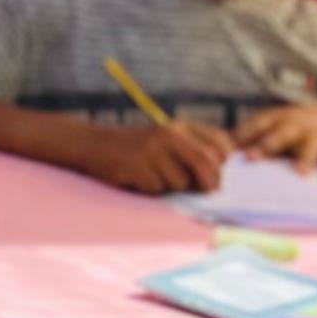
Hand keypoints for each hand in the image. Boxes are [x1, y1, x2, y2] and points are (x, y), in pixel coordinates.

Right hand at [76, 120, 231, 195]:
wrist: (92, 143)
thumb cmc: (135, 148)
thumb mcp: (167, 140)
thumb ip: (193, 150)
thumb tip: (220, 178)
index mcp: (180, 126)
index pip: (219, 144)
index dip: (224, 162)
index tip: (218, 173)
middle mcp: (169, 133)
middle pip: (206, 162)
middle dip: (211, 182)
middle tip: (209, 192)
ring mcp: (152, 148)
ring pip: (181, 182)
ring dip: (172, 188)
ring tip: (155, 178)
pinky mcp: (136, 164)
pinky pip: (157, 188)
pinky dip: (151, 190)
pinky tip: (138, 179)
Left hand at [235, 100, 316, 174]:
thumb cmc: (291, 130)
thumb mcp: (272, 128)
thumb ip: (250, 141)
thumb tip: (217, 157)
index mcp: (277, 119)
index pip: (258, 124)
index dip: (243, 133)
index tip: (229, 148)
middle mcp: (297, 125)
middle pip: (281, 133)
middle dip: (267, 145)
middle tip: (252, 158)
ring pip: (310, 145)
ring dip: (304, 158)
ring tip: (299, 172)